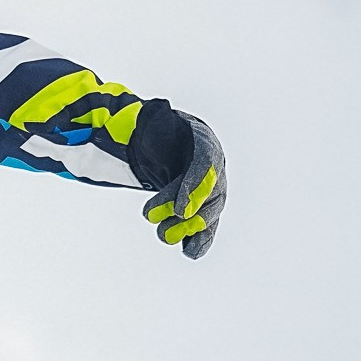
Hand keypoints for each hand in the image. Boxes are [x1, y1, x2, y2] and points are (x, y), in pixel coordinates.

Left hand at [131, 107, 225, 258]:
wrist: (167, 142)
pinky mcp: (203, 206)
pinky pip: (206, 225)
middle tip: (160, 223)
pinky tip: (190, 252)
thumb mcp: (153, 121)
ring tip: (164, 235)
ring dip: (188, 228)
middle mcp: (214, 166)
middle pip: (209, 194)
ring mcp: (212, 188)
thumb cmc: (159, 130)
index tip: (181, 211)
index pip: (204, 165)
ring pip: (207, 212)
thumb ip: (151, 118)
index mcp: (203, 141)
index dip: (195, 189)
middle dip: (188, 213)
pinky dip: (200, 240)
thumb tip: (147, 107)